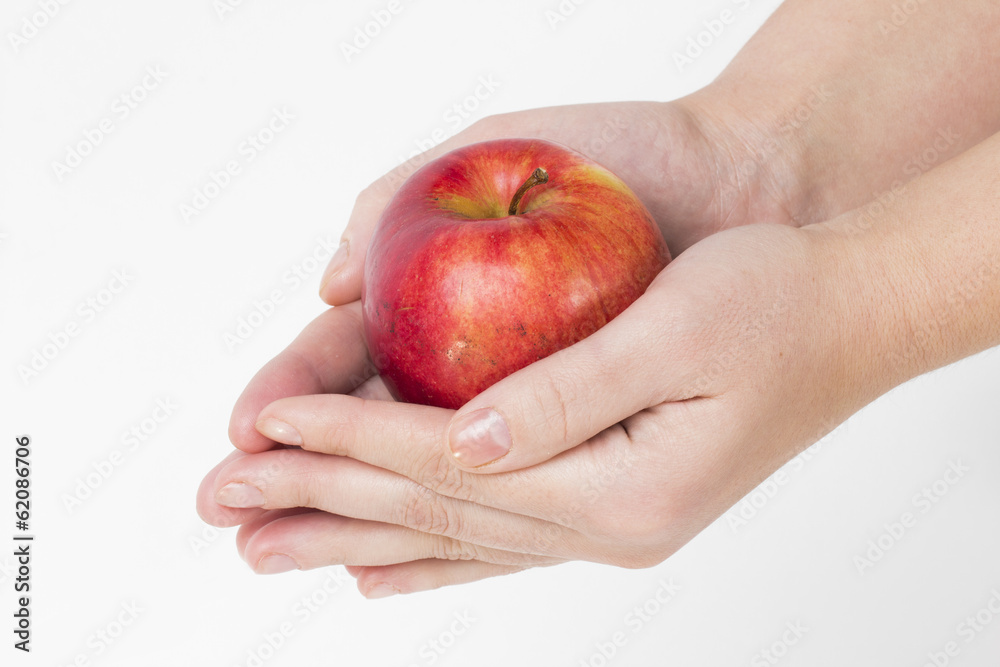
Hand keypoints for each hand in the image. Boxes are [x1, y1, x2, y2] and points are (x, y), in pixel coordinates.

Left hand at [197, 217, 877, 594]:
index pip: (446, 467)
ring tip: (268, 547)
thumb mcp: (679, 332)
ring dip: (351, 535)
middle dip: (321, 499)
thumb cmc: (777, 304)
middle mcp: (607, 525)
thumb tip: (462, 440)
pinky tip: (378, 576)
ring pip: (451, 537)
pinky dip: (428, 558)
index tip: (263, 423)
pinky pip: (496, 543)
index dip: (349, 440)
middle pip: (433, 515)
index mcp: (621, 489)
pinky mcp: (611, 503)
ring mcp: (609, 524)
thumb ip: (566, 394)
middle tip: (222, 504)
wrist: (852, 318)